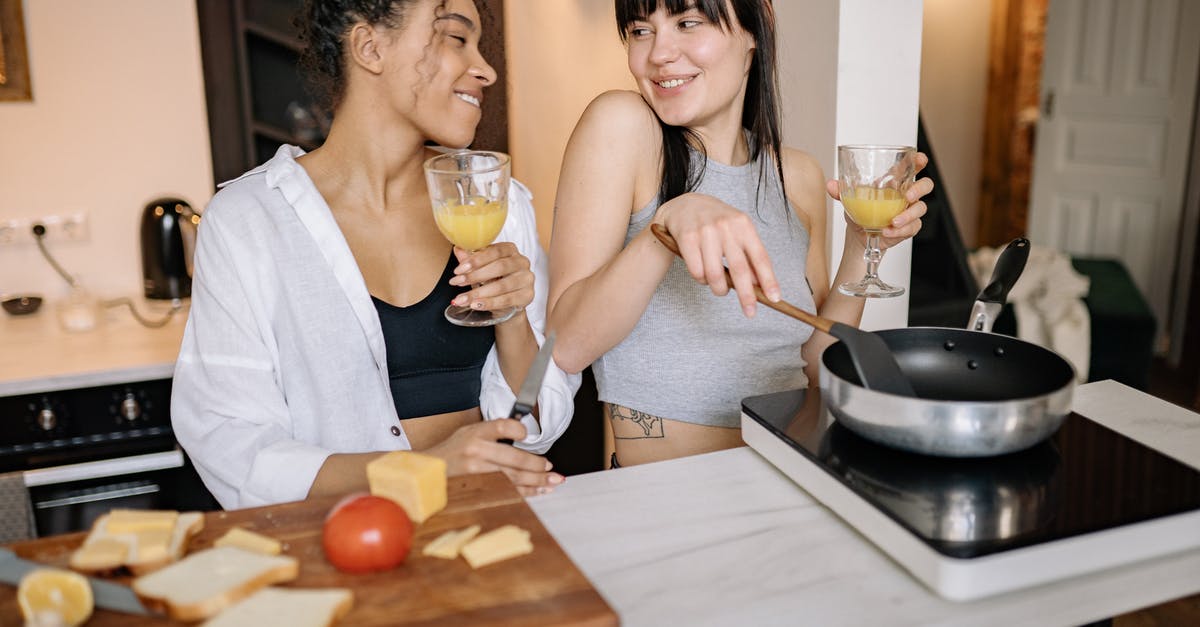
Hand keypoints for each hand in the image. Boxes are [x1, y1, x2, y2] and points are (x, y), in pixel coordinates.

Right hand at [423, 419, 563, 495]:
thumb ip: (492, 432)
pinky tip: (537, 491)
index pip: (501, 426)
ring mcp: (477, 472)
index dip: (518, 429)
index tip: (527, 434)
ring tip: (552, 481)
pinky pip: (507, 491)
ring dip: (537, 481)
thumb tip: (522, 434)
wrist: (428, 472)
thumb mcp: (468, 432)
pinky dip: (525, 492)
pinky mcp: (478, 488)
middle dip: (537, 465)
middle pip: (514, 459)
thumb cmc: (452, 451)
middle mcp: (476, 451)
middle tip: (551, 468)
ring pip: (513, 478)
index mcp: (475, 433)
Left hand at [448, 243, 533, 313]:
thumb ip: (470, 259)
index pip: (494, 251)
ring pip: (502, 286)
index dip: (476, 260)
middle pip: (499, 267)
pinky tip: (476, 305)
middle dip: (475, 276)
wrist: (508, 303)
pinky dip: (489, 303)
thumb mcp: (480, 268)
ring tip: (462, 299)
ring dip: (479, 293)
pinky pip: (507, 300)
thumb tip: (458, 249)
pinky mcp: (528, 295)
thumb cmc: (493, 280)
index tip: (458, 270)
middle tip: (457, 283)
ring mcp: (527, 279)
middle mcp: (522, 262)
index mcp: (510, 250)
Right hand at [655, 192, 779, 317]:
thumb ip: (748, 254)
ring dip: (718, 289)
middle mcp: (726, 226)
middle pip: (739, 270)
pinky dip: (701, 280)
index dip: (768, 280)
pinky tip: (703, 274)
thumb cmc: (716, 222)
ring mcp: (705, 232)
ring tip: (719, 289)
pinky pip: (697, 272)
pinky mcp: (687, 238)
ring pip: (715, 275)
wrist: (684, 205)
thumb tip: (759, 284)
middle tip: (750, 312)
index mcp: (743, 224)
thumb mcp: (737, 231)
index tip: (775, 298)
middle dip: (747, 295)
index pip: (760, 257)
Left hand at [826, 152, 932, 249]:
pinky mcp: (909, 227)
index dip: (918, 161)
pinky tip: (888, 232)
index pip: (912, 167)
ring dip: (908, 215)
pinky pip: (912, 227)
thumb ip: (841, 191)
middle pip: (925, 185)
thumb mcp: (849, 199)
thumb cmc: (860, 211)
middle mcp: (905, 195)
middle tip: (907, 196)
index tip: (920, 159)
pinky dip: (899, 231)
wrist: (859, 234)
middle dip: (919, 188)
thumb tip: (830, 185)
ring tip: (893, 221)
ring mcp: (909, 211)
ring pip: (920, 208)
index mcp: (894, 181)